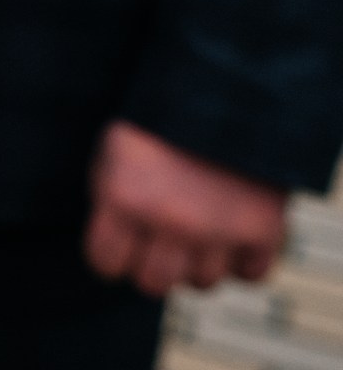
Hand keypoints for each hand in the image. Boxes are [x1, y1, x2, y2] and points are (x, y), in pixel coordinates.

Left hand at [85, 121, 286, 295]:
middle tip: (160, 239)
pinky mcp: (264, 228)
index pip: (105, 263)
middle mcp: (171, 218)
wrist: (223, 86)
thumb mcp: (113, 153)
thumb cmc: (160, 122)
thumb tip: (114, 255)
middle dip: (152, 263)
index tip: (119, 243)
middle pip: (153, 283)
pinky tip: (232, 237)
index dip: (110, 254)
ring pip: (202, 283)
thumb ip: (110, 204)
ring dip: (197, 262)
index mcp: (124, 195)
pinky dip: (242, 263)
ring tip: (198, 229)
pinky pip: (250, 276)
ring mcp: (220, 227)